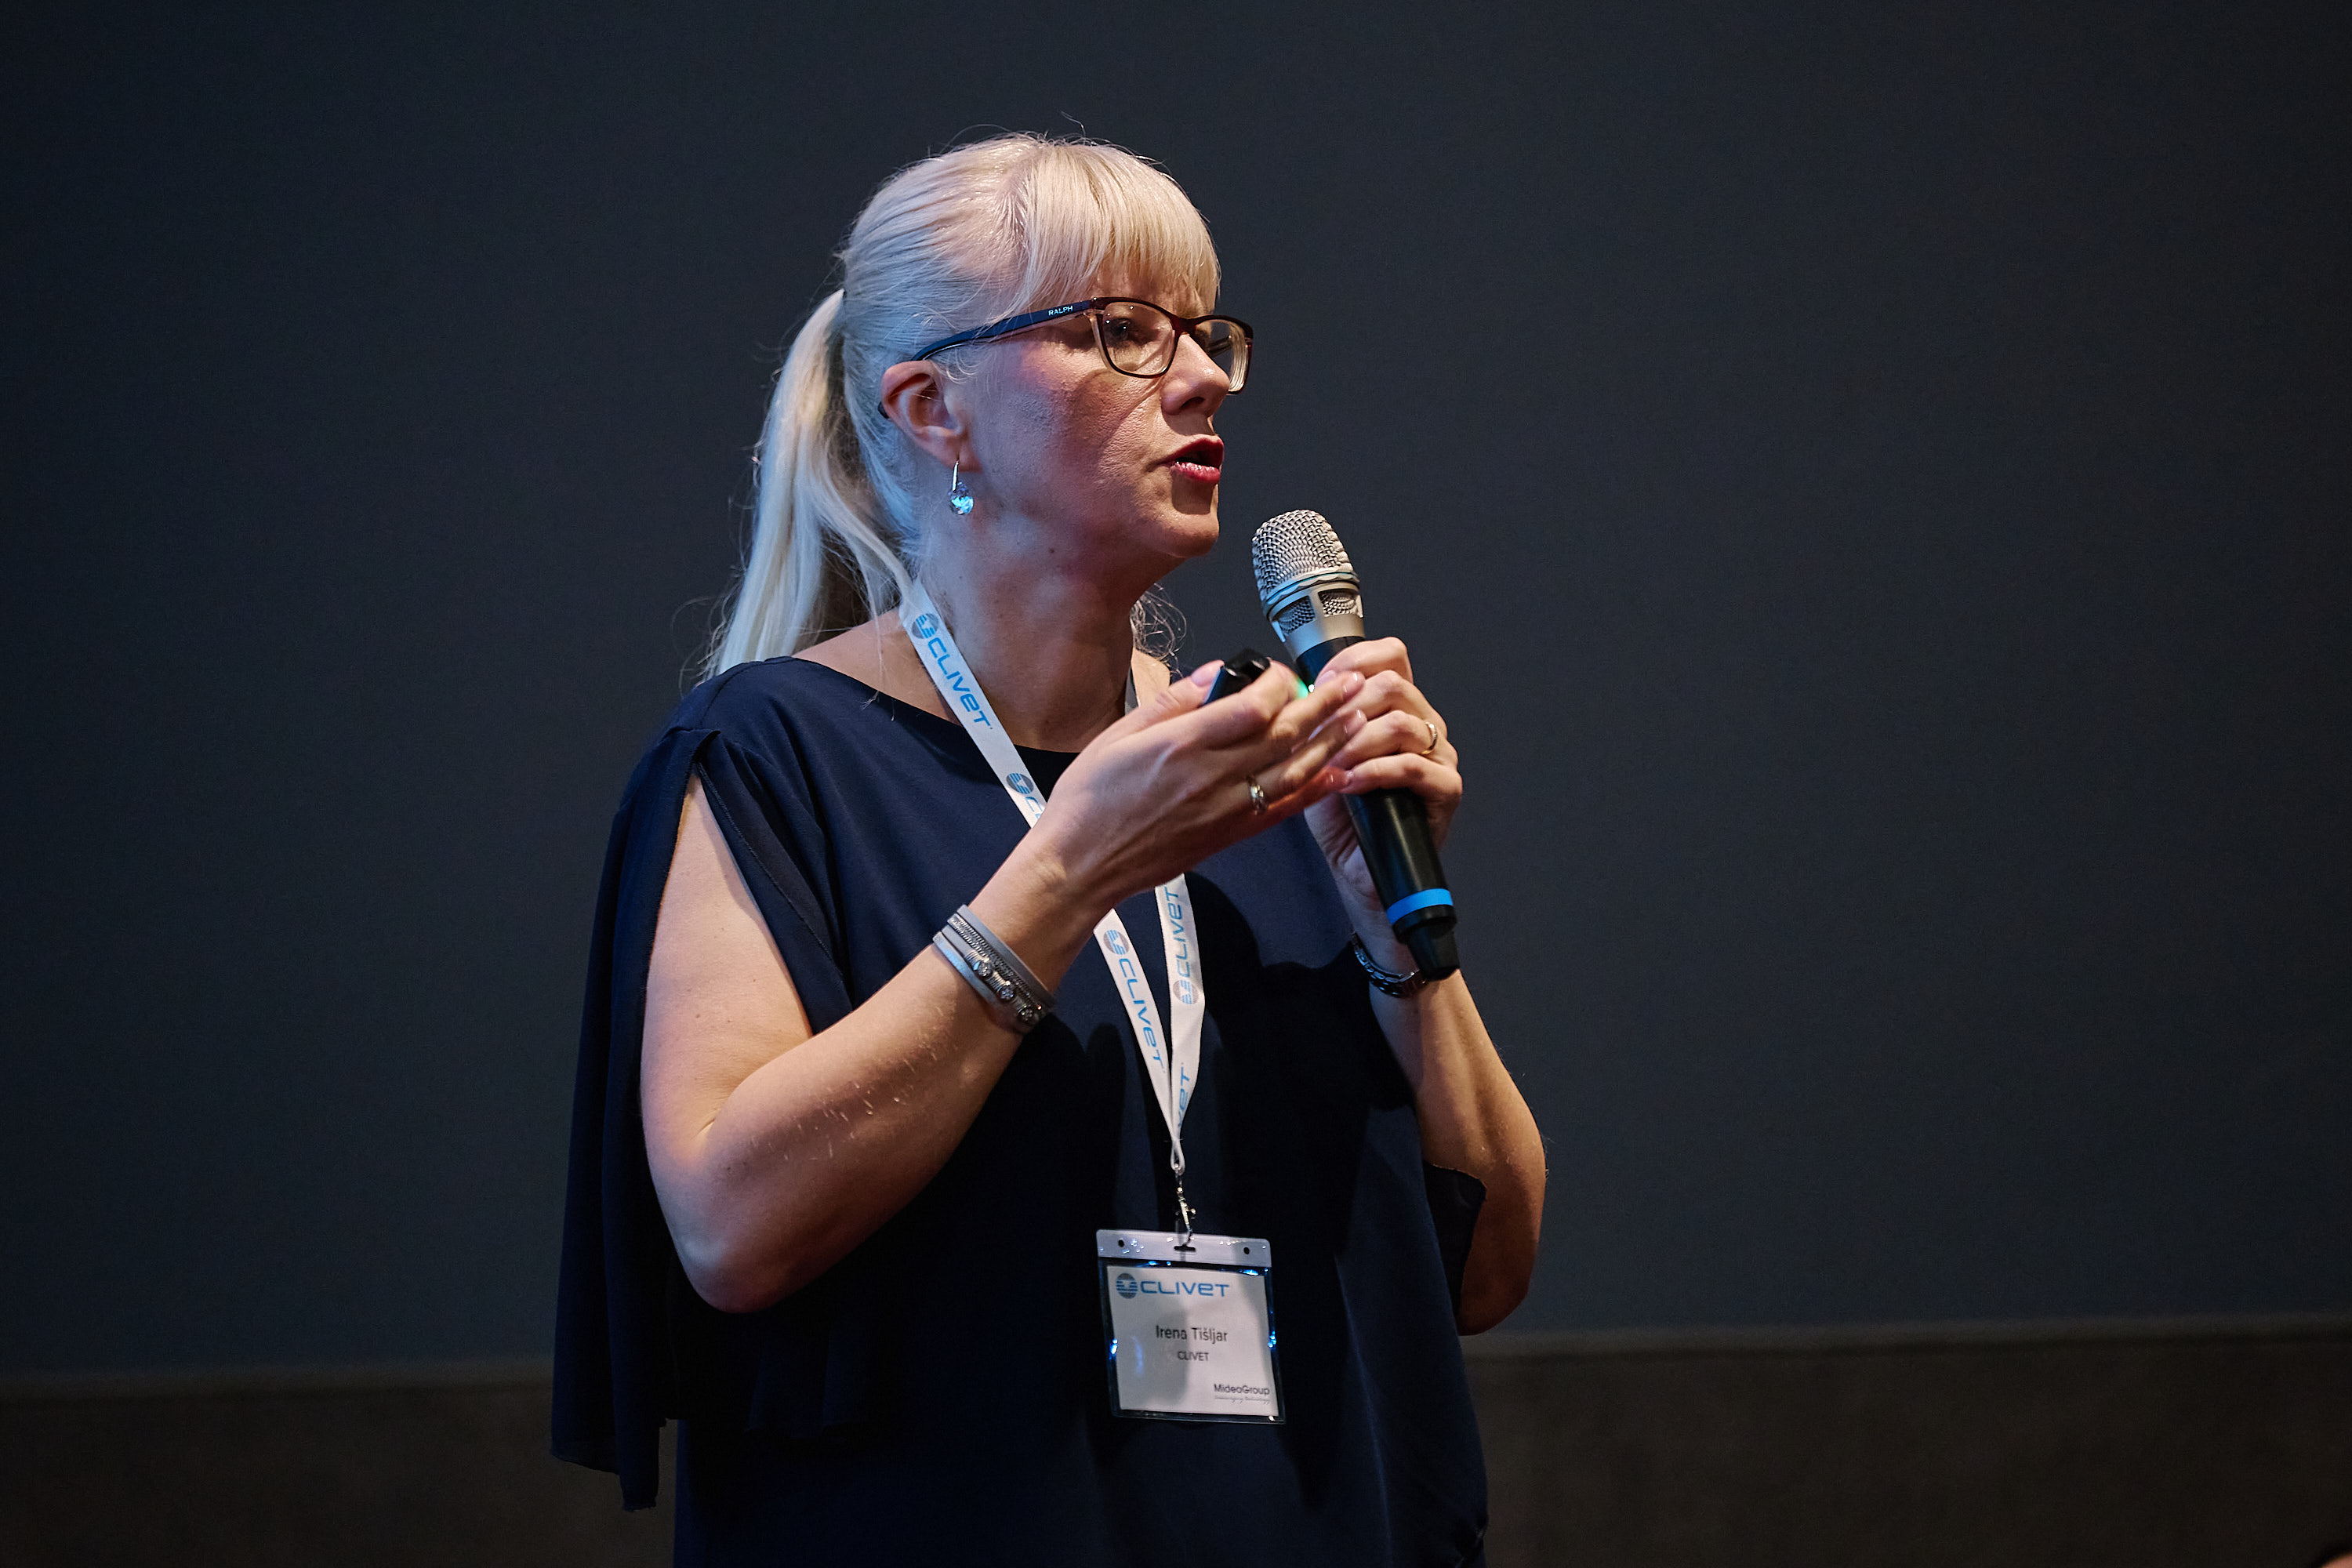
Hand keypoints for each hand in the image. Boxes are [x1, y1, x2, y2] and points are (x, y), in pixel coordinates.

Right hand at [1028, 658, 1366, 912]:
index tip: (1282, 672)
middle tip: (1351, 683)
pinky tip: (1336, 773)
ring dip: (1331, 743)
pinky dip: (1314, 790)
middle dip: (1324, 705)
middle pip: (1284, 735)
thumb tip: (1215, 673)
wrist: (1081, 864)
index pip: (1252, 706)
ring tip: (1358, 719)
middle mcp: (1210, 777)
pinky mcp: (1228, 836)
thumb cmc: (1091, 799)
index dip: (1279, 683)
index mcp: (1181, 744)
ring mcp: (1224, 810)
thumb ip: (1172, 700)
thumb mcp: (1119, 733)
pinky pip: (1282, 810)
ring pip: (1293, 772)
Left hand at [1297, 638, 1462, 938]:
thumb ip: (1315, 720)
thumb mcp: (1318, 757)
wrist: (1360, 871)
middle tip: (1319, 733)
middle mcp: (1424, 724)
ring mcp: (1439, 755)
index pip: (1390, 656)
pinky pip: (1414, 767)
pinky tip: (1349, 783)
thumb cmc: (1341, 816)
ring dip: (1356, 742)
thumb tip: (1291, 687)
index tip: (1320, 685)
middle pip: (1394, 684)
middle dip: (1347, 707)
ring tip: (1331, 764)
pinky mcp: (1446, 789)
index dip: (1352, 662)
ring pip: (1402, 723)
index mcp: (1398, 707)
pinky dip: (1374, 772)